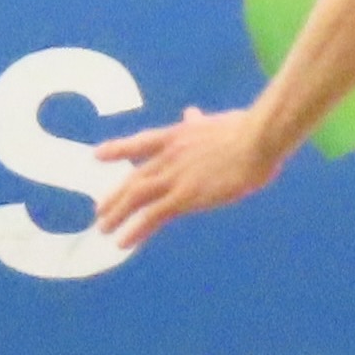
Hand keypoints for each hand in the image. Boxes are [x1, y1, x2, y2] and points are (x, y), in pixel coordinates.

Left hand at [91, 105, 280, 251]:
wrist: (256, 139)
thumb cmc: (246, 129)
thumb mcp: (216, 121)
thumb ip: (200, 122)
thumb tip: (191, 112)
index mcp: (176, 135)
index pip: (141, 142)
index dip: (118, 149)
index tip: (98, 155)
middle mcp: (168, 156)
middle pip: (134, 177)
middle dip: (115, 195)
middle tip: (99, 210)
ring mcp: (174, 176)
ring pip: (136, 197)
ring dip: (117, 214)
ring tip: (103, 229)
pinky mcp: (185, 196)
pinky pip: (153, 215)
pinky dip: (135, 230)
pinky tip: (123, 242)